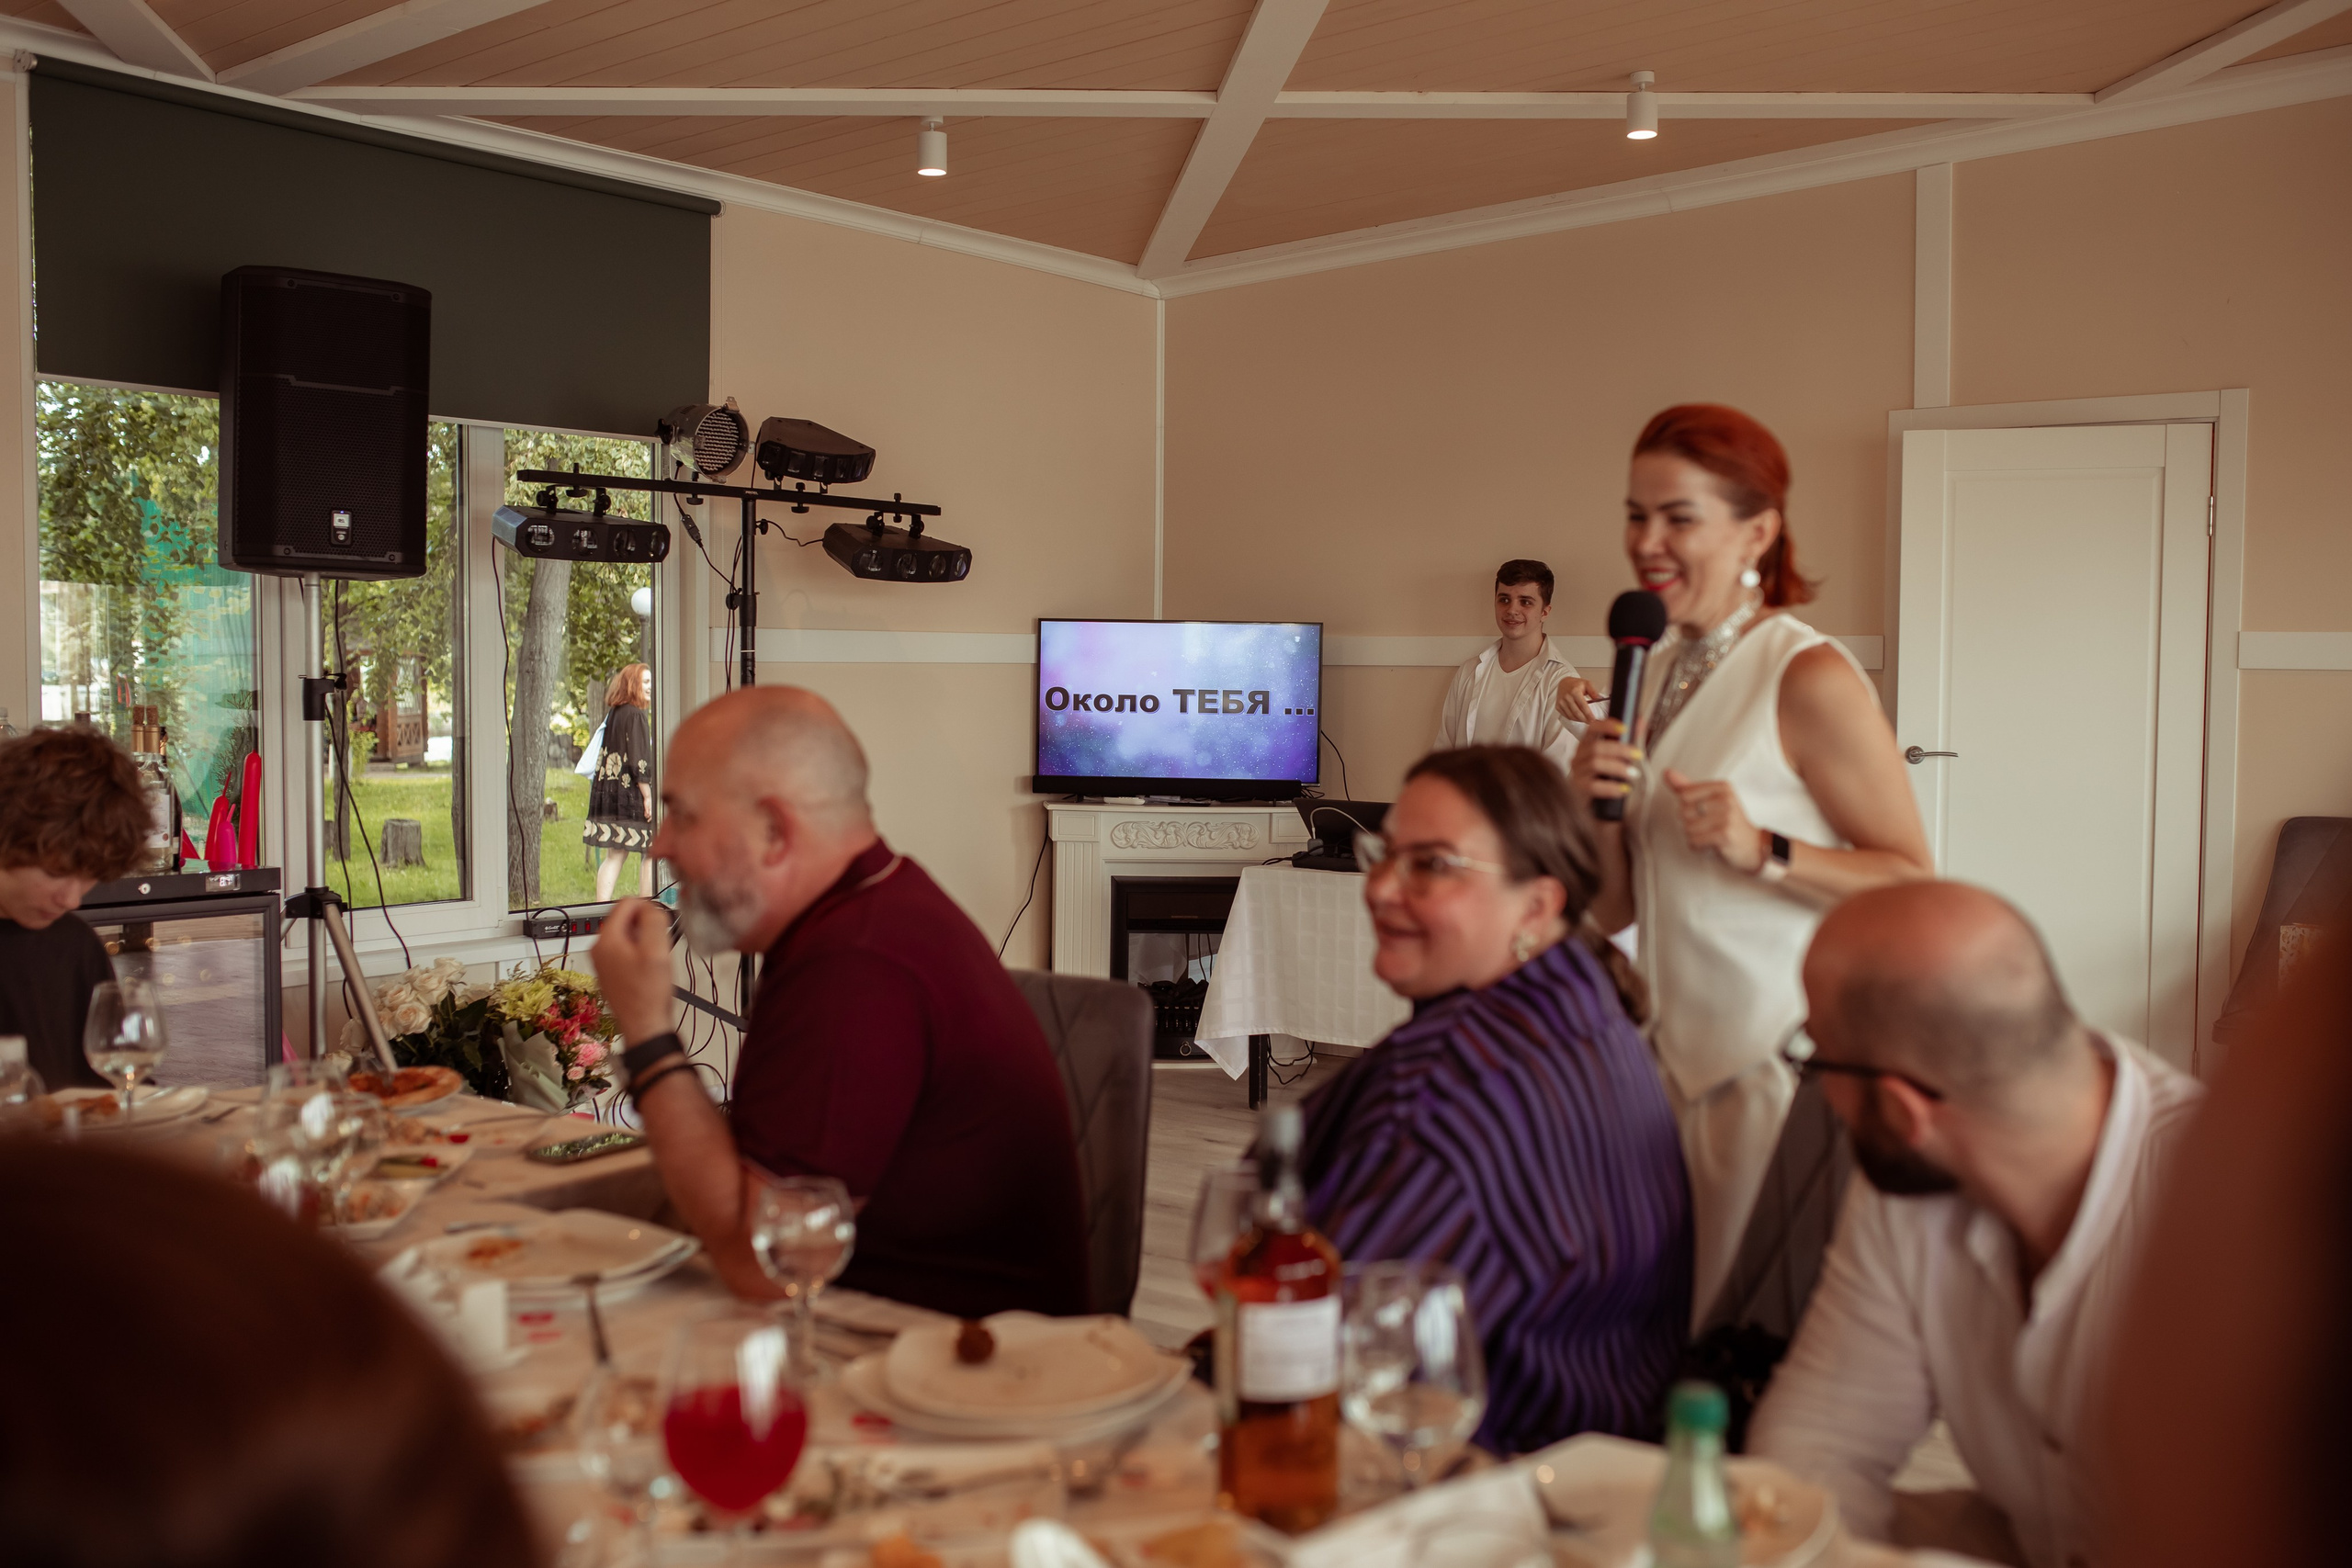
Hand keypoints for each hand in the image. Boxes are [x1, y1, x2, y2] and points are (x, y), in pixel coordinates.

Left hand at [591, 898, 675, 1043]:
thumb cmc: (648, 994)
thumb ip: (653, 920)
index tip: (662, 921)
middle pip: (625, 919)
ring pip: (627, 936)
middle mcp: (599, 950)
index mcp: (606, 940)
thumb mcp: (657, 950)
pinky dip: (639, 954)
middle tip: (660, 944)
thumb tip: (650, 907)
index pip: (625, 903)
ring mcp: (603, 963)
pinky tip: (649, 970)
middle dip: (645, 925)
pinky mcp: (610, 973)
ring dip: (644, 940)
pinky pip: (625, 952)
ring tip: (656, 959)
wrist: (644, 1027)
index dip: (648, 906)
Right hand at [1555, 676, 1598, 725]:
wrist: (1563, 683)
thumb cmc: (1576, 684)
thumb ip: (1593, 691)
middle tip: (1590, 722)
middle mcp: (1567, 697)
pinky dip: (1573, 719)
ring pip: (1571, 716)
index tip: (1593, 719)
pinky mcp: (1558, 706)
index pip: (1583, 705)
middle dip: (1585, 719)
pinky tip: (1578, 718)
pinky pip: (1566, 716)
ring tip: (1585, 720)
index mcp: (1574, 691)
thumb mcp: (1587, 684)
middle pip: (1577, 713)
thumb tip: (1600, 699)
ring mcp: (1561, 702)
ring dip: (1579, 720)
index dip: (1588, 714)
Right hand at [1568, 718, 1642, 811]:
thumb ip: (1627, 739)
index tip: (1624, 728)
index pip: (1592, 728)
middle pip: (1596, 747)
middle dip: (1620, 749)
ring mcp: (1577, 772)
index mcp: (1587, 744)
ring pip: (1595, 764)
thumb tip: (1641, 721)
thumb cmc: (1603, 775)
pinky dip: (1611, 787)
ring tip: (1634, 774)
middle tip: (1638, 755)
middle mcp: (1579, 756)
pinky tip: (1624, 789)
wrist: (1591, 802)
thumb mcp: (1615, 757)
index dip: (1607, 726)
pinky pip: (1593, 785)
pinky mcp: (1578, 788)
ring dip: (1617, 768)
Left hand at [1663, 769, 1765, 872]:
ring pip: (1687, 829)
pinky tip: (1712, 845)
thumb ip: (1687, 788)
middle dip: (1690, 824)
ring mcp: (1726, 817)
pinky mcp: (1724, 835)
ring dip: (1694, 837)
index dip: (1686, 808)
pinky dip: (1699, 847)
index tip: (1704, 813)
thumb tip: (1667, 773)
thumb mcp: (1710, 800)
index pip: (1684, 795)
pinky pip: (1694, 842)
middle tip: (1709, 827)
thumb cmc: (1728, 822)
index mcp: (1722, 787)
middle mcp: (1725, 799)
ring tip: (1711, 836)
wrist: (1754, 846)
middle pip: (1683, 812)